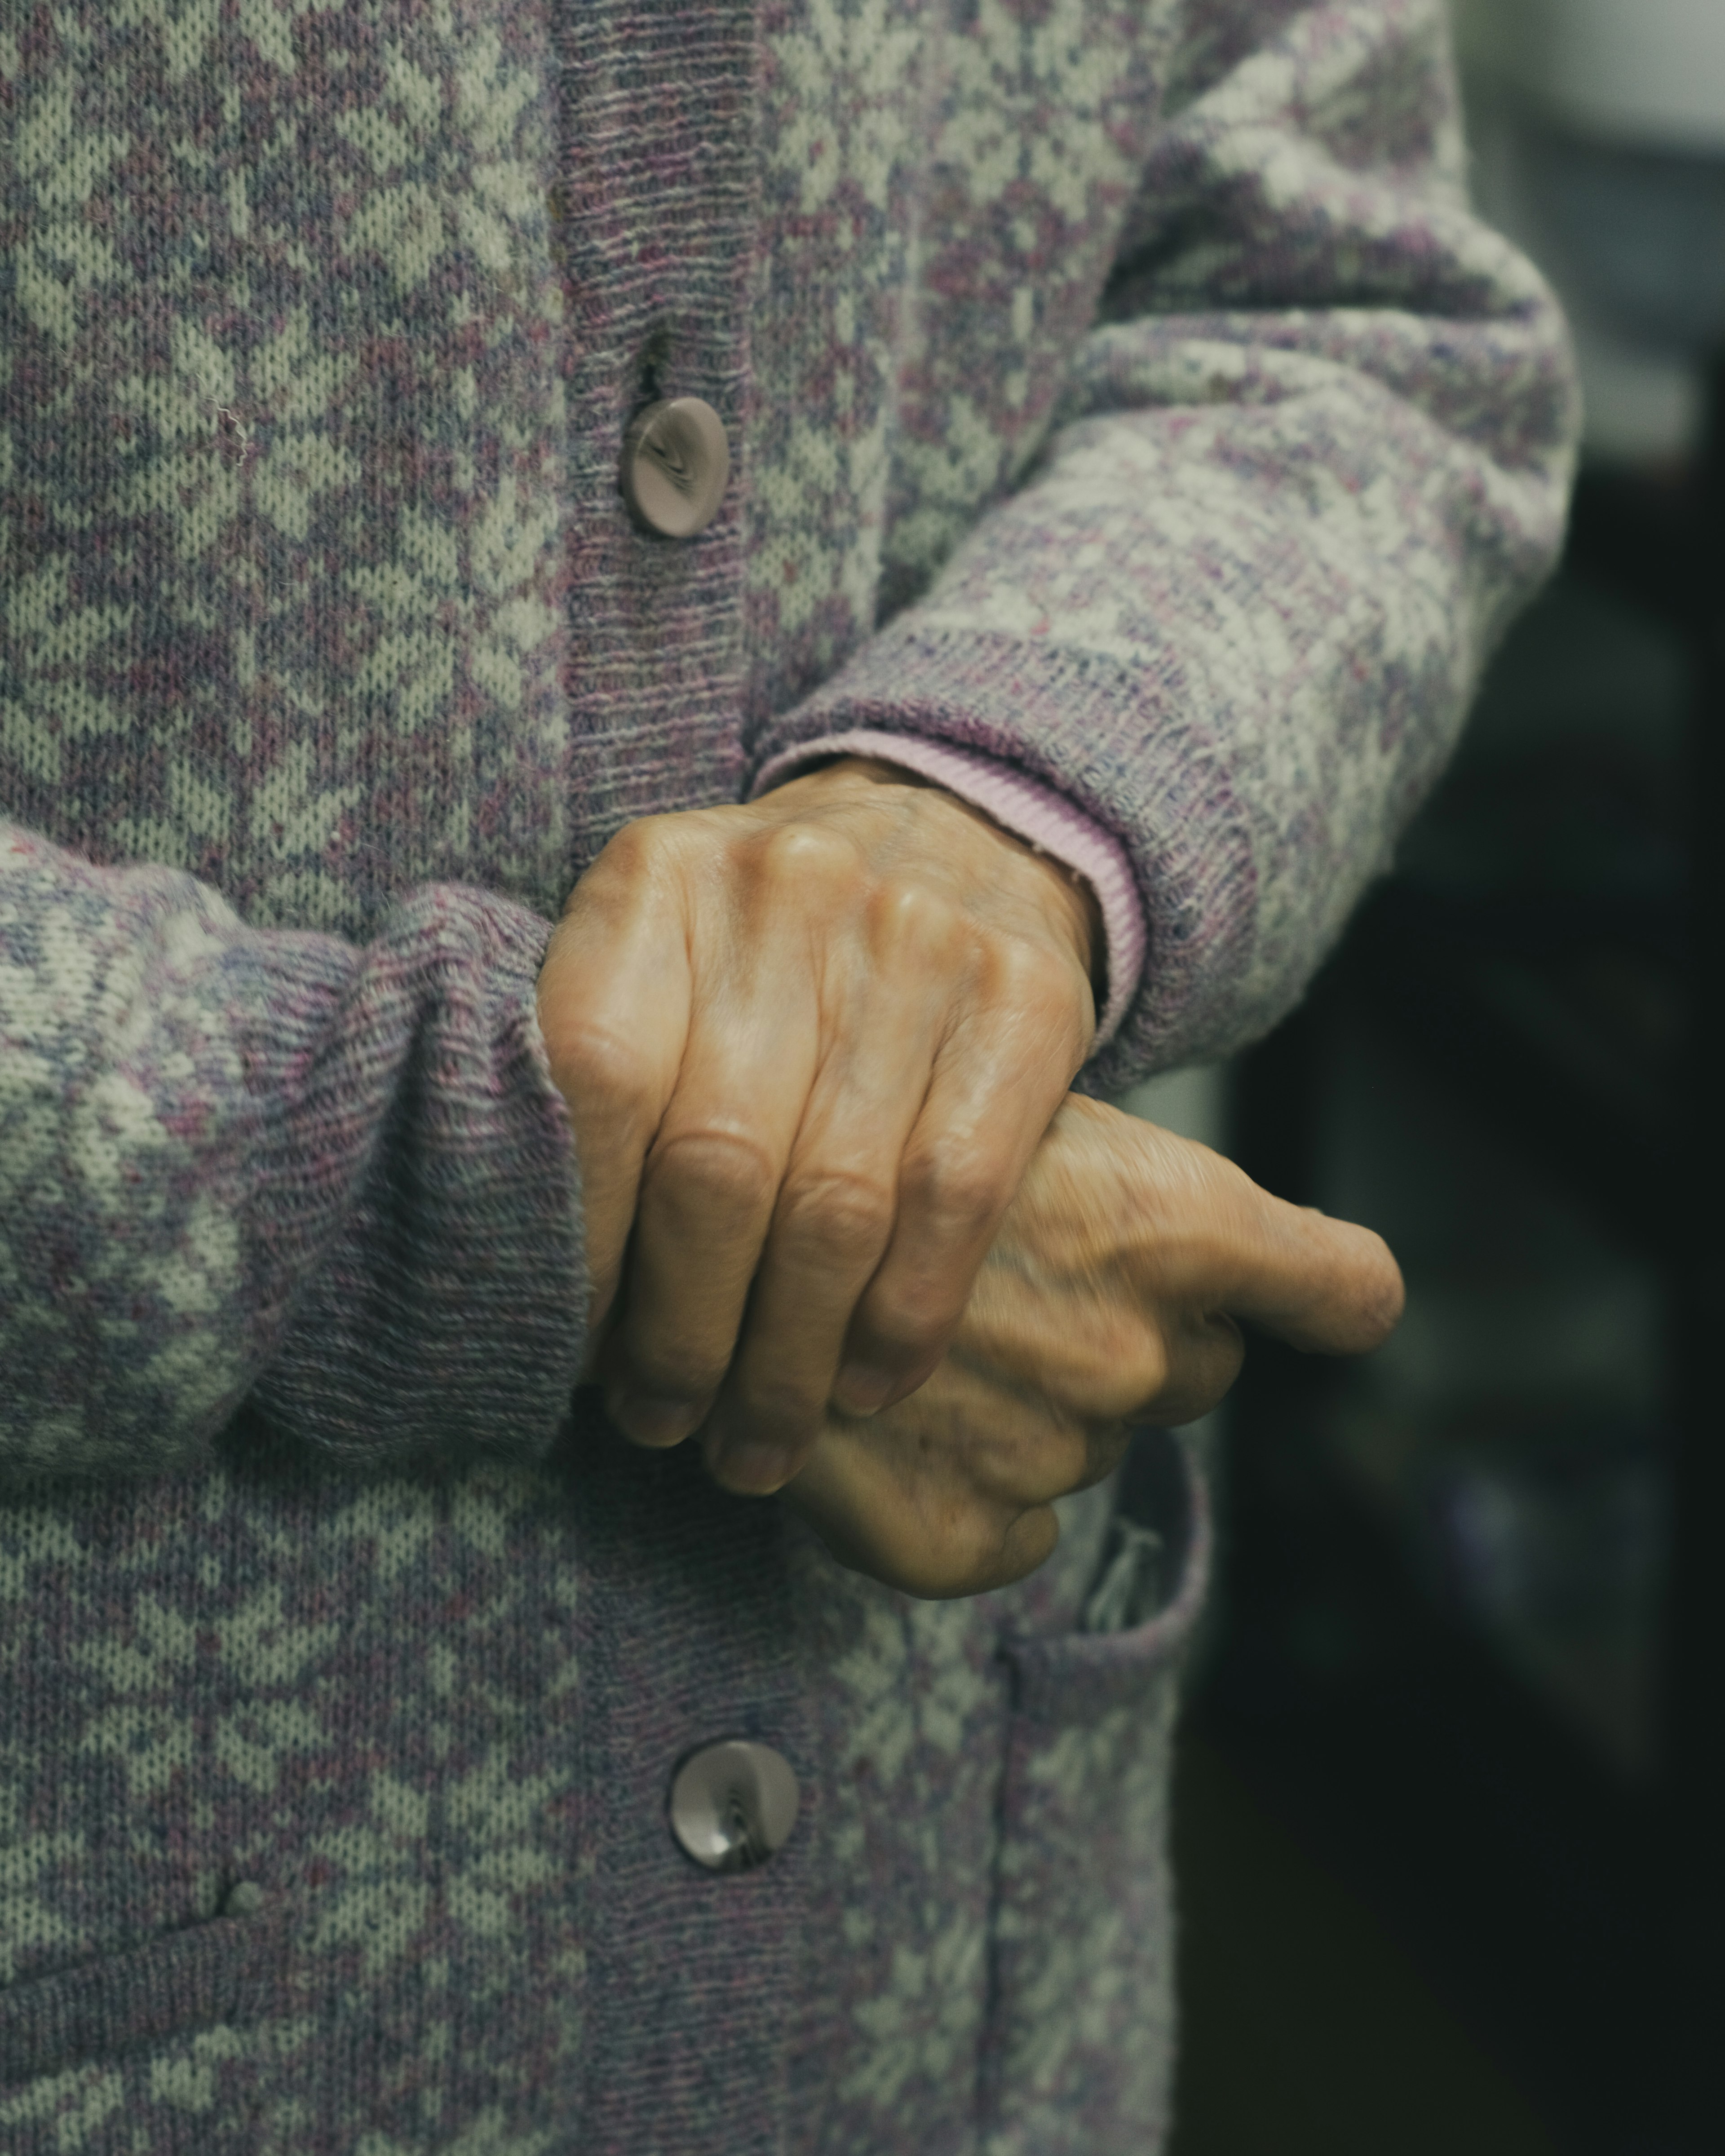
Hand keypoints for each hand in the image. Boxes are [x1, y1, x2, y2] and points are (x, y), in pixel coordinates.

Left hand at [536, 759, 1099, 1489]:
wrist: (950, 839)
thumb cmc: (765, 951)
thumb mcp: (658, 967)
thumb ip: (596, 1086)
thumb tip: (539, 1293)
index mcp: (658, 879)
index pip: (593, 1082)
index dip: (577, 1241)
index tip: (570, 1352)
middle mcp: (788, 889)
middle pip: (716, 1163)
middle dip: (683, 1333)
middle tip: (663, 1422)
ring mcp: (918, 938)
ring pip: (836, 1202)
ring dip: (787, 1358)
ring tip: (753, 1443)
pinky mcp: (1025, 1001)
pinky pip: (957, 1198)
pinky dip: (904, 1316)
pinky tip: (865, 1386)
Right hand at [774, 1093, 1402, 1597]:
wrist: (690, 1227)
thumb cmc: (854, 1134)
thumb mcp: (1007, 1102)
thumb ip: (1117, 1179)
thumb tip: (1192, 1242)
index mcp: (1166, 1226)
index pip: (1345, 1290)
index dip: (1328, 1294)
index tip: (1317, 1300)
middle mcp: (1132, 1351)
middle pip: (1199, 1371)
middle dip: (1133, 1338)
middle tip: (1016, 1291)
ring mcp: (1047, 1455)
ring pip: (1091, 1446)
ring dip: (1032, 1408)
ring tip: (926, 1344)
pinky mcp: (957, 1537)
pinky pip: (1013, 1537)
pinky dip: (968, 1501)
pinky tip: (898, 1431)